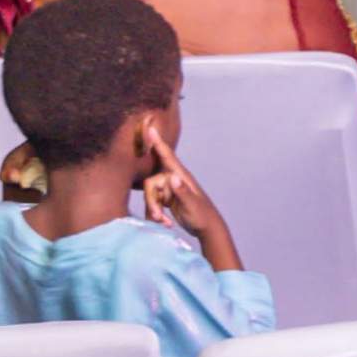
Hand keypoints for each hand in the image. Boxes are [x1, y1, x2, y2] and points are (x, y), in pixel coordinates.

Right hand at [140, 125, 239, 272]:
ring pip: (150, 194)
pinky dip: (156, 214)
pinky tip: (166, 223)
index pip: (167, 157)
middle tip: (158, 217)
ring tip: (164, 222)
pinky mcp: (167, 198)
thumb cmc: (202, 216)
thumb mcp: (192, 206)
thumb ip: (182, 192)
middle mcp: (174, 181)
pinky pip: (153, 202)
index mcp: (181, 177)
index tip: (151, 128)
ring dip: (153, 210)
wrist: (207, 228)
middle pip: (150, 183)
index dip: (158, 143)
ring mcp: (170, 189)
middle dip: (151, 201)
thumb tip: (172, 178)